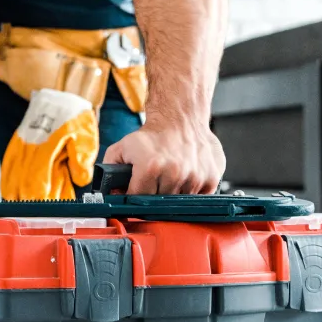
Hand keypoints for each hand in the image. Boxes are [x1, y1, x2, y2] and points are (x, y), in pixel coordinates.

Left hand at [101, 117, 224, 194]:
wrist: (180, 118)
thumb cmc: (152, 136)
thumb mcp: (122, 148)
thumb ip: (109, 171)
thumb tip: (110, 192)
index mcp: (150, 167)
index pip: (139, 199)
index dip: (135, 197)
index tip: (137, 192)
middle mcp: (174, 172)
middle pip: (160, 203)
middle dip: (154, 195)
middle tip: (154, 182)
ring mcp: (195, 176)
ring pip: (181, 202)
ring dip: (174, 194)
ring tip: (170, 177)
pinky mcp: (212, 177)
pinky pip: (200, 197)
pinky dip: (192, 192)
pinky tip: (186, 178)